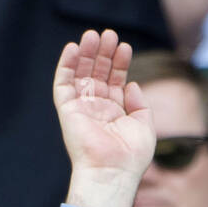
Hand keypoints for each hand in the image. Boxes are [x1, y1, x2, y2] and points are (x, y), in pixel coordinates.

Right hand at [53, 30, 155, 206]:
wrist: (113, 172)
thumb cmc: (131, 157)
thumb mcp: (145, 127)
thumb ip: (140, 104)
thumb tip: (131, 83)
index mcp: (115, 113)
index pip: (115, 81)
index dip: (119, 63)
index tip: (124, 47)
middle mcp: (97, 109)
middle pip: (97, 73)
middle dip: (103, 54)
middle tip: (109, 34)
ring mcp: (81, 108)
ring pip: (80, 74)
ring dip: (86, 53)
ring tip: (94, 35)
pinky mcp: (67, 110)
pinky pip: (62, 83)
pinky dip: (66, 65)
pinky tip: (73, 48)